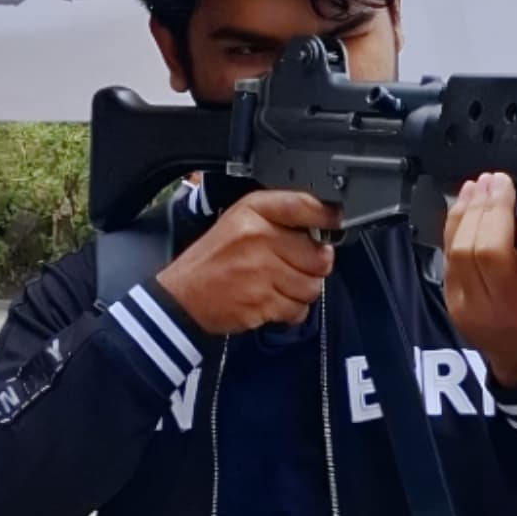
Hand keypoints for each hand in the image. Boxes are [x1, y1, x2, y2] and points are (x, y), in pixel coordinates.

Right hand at [152, 188, 339, 334]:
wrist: (182, 297)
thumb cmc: (213, 259)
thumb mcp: (238, 219)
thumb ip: (277, 217)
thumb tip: (323, 223)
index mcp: (253, 211)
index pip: (304, 206)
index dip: (327, 216)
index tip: (334, 223)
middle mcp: (259, 237)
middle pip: (318, 255)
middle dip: (314, 265)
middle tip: (296, 266)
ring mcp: (261, 272)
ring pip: (312, 285)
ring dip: (302, 290)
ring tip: (281, 285)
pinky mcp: (262, 302)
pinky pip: (298, 309)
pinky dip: (291, 310)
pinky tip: (273, 301)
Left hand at [439, 170, 516, 387]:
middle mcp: (511, 310)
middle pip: (492, 255)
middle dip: (494, 210)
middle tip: (500, 182)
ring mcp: (478, 309)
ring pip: (464, 252)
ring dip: (471, 212)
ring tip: (481, 185)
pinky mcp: (455, 304)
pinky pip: (449, 257)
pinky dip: (455, 225)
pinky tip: (465, 202)